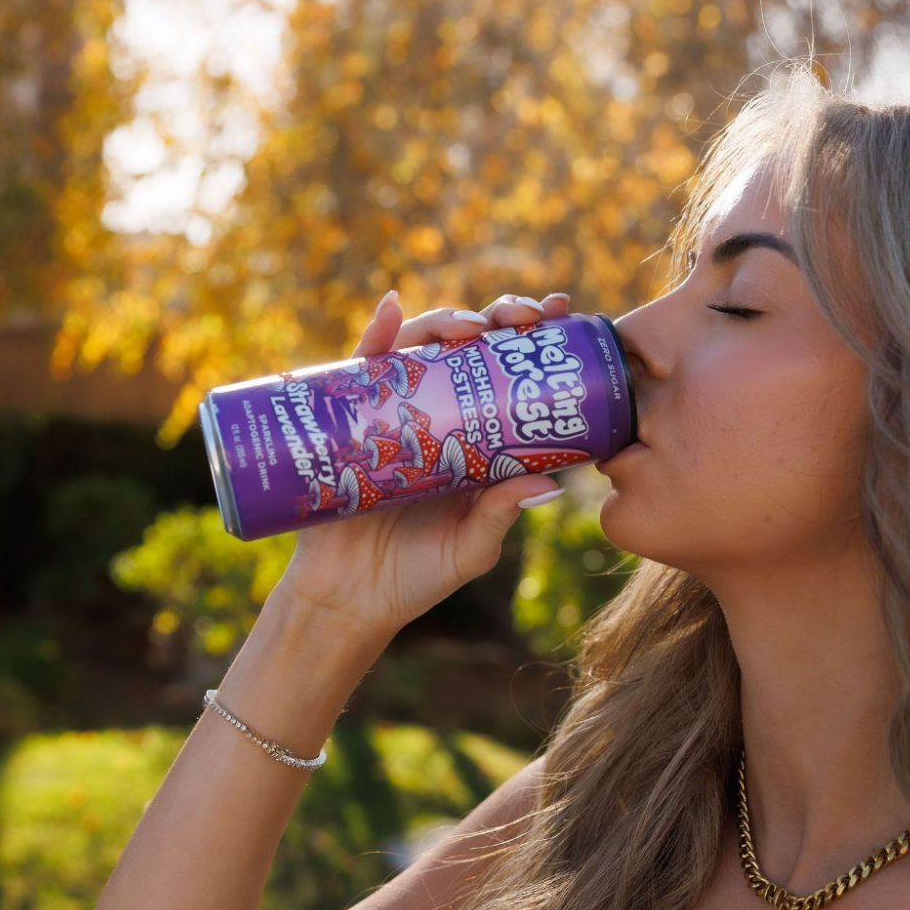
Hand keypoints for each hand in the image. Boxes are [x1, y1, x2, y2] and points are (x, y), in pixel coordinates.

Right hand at [273, 289, 573, 642]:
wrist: (349, 601)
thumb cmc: (418, 576)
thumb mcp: (471, 548)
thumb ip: (500, 515)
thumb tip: (548, 484)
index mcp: (475, 441)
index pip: (510, 377)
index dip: (534, 342)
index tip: (560, 314)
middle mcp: (437, 416)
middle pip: (471, 349)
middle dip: (500, 318)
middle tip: (523, 315)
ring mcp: (393, 413)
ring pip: (423, 348)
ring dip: (447, 320)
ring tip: (470, 324)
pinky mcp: (350, 420)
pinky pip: (361, 368)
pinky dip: (377, 332)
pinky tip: (393, 309)